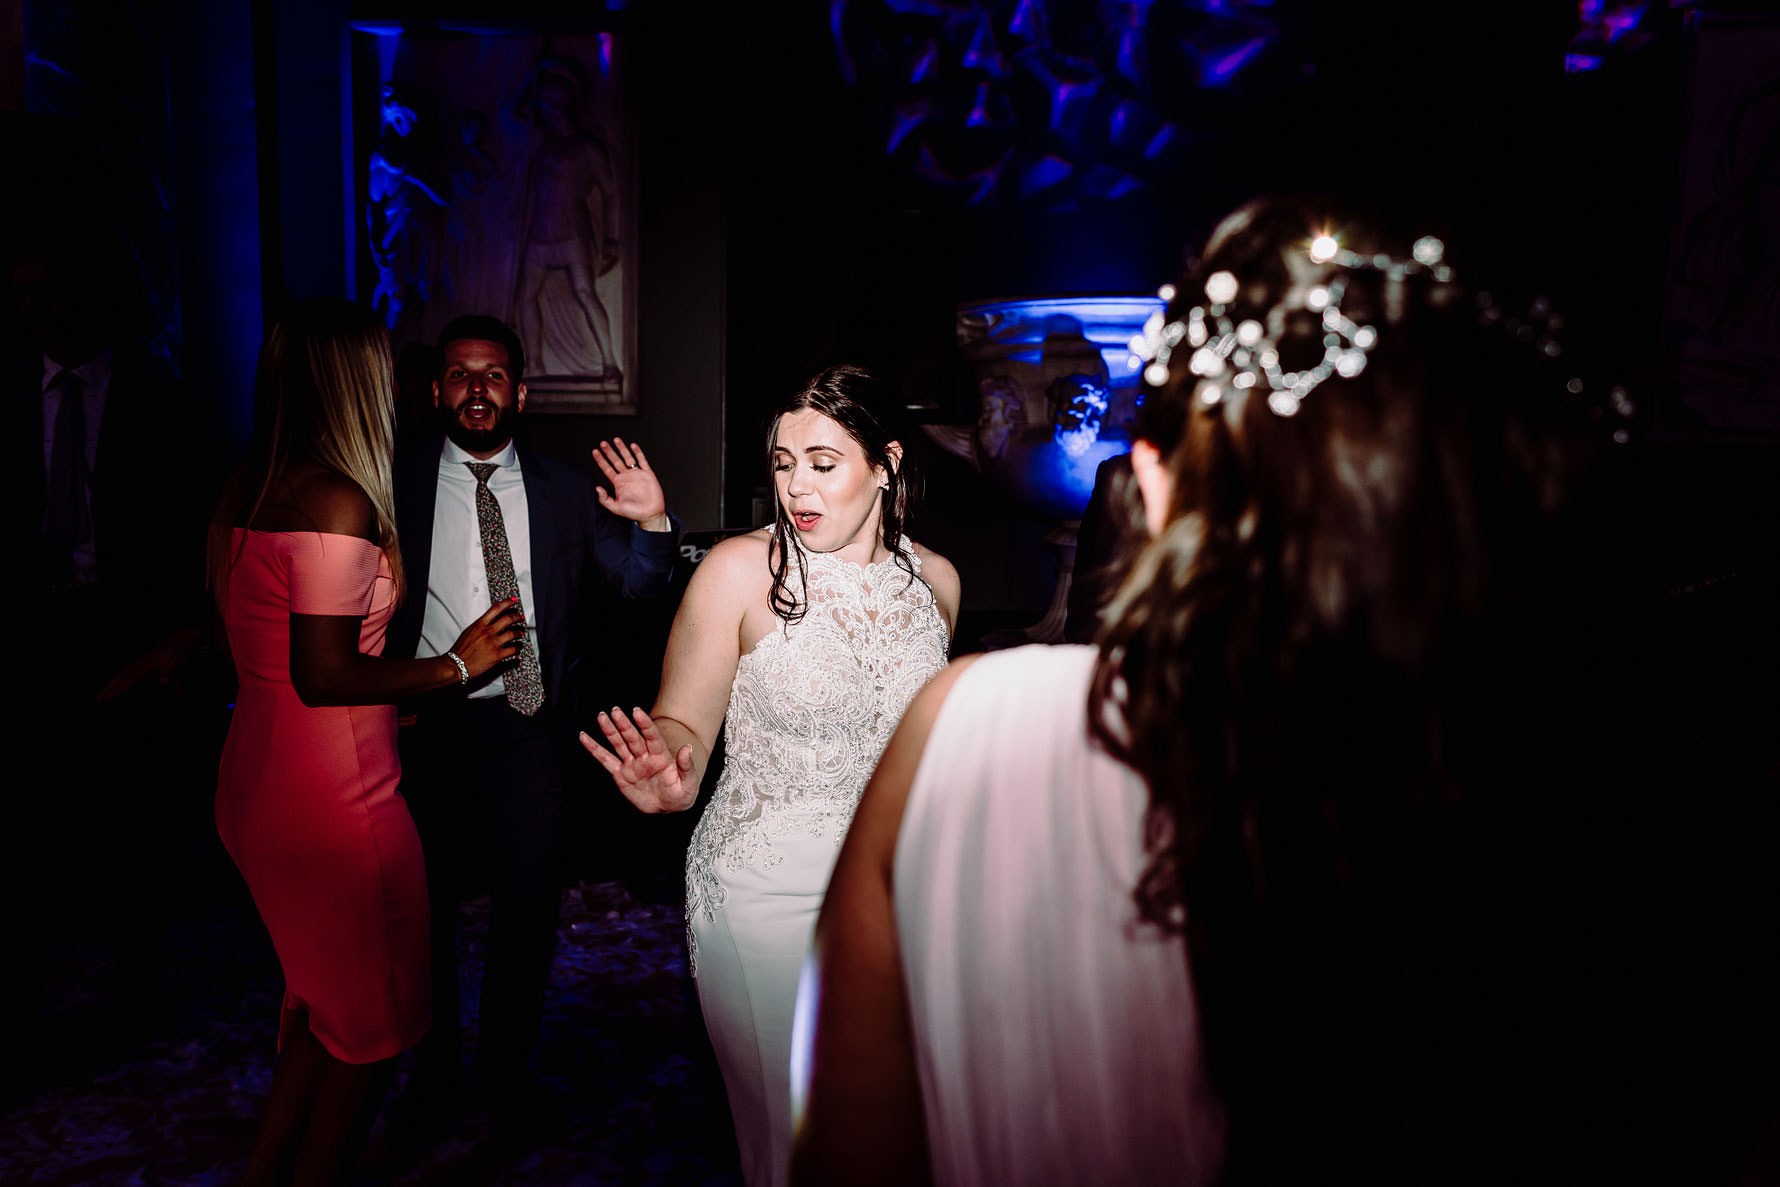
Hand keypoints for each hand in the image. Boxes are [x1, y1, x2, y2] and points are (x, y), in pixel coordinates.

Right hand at [97, 628, 201, 701]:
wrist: (184, 636)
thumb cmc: (182, 651)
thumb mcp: (179, 661)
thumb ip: (170, 672)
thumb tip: (161, 682)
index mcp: (148, 663)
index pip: (130, 679)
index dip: (118, 689)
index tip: (108, 697)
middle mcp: (142, 662)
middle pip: (121, 676)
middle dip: (109, 687)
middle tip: (98, 699)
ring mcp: (143, 660)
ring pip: (124, 673)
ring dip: (113, 683)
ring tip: (103, 693)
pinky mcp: (146, 661)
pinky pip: (130, 671)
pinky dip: (122, 678)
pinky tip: (118, 683)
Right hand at [448, 598, 524, 679]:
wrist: (456, 664)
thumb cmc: (460, 650)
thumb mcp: (468, 631)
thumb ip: (480, 625)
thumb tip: (488, 621)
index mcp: (479, 625)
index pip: (496, 609)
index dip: (507, 603)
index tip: (512, 601)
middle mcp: (487, 632)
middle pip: (507, 619)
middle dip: (516, 617)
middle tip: (519, 618)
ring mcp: (493, 643)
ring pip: (512, 633)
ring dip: (519, 633)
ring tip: (520, 633)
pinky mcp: (497, 655)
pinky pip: (512, 649)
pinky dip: (517, 648)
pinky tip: (518, 649)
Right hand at [580, 706, 696, 813]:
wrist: (668, 807)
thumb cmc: (681, 795)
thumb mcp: (689, 783)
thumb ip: (687, 766)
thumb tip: (687, 748)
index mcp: (661, 757)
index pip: (652, 737)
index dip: (645, 724)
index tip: (637, 711)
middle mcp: (644, 757)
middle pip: (632, 737)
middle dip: (624, 724)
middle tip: (615, 711)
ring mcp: (631, 764)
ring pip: (618, 744)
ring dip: (610, 731)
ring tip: (601, 717)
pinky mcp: (620, 774)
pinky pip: (605, 760)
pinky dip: (594, 749)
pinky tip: (585, 738)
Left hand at [591, 438, 668, 529]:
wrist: (650, 514)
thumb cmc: (633, 513)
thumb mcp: (615, 507)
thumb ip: (604, 499)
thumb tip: (596, 488)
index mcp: (618, 483)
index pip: (607, 468)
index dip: (600, 460)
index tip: (595, 452)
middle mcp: (626, 477)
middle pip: (616, 460)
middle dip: (609, 452)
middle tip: (603, 443)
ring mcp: (637, 474)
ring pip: (628, 457)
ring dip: (622, 449)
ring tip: (616, 440)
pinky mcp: (647, 474)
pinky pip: (642, 460)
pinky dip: (638, 453)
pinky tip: (633, 446)